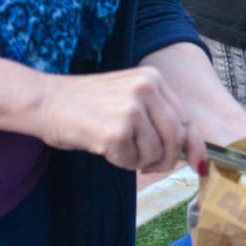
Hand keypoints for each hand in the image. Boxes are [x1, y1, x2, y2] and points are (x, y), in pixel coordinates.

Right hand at [35, 66, 201, 174]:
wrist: (46, 102)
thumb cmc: (86, 104)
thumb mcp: (127, 96)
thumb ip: (155, 115)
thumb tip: (187, 148)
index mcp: (152, 78)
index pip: (185, 117)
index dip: (194, 145)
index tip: (199, 164)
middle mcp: (146, 89)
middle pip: (176, 137)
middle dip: (166, 159)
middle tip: (149, 167)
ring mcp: (131, 109)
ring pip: (155, 152)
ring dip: (139, 161)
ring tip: (117, 148)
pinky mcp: (116, 131)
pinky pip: (131, 161)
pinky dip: (120, 162)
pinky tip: (103, 147)